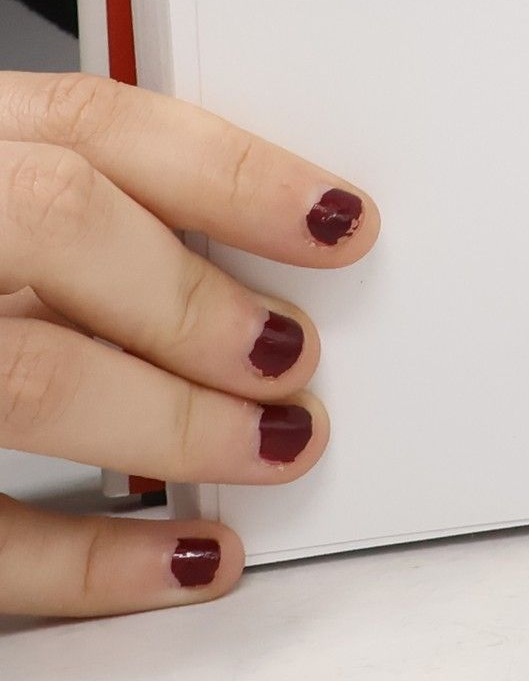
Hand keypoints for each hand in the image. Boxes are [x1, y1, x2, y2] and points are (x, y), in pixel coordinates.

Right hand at [0, 72, 377, 616]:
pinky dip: (89, 561)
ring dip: (169, 421)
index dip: (234, 171)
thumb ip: (77, 224)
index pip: (94, 123)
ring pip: (20, 372)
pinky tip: (181, 563)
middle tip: (292, 356)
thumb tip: (249, 262)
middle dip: (194, 299)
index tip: (339, 220)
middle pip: (59, 225)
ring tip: (270, 447)